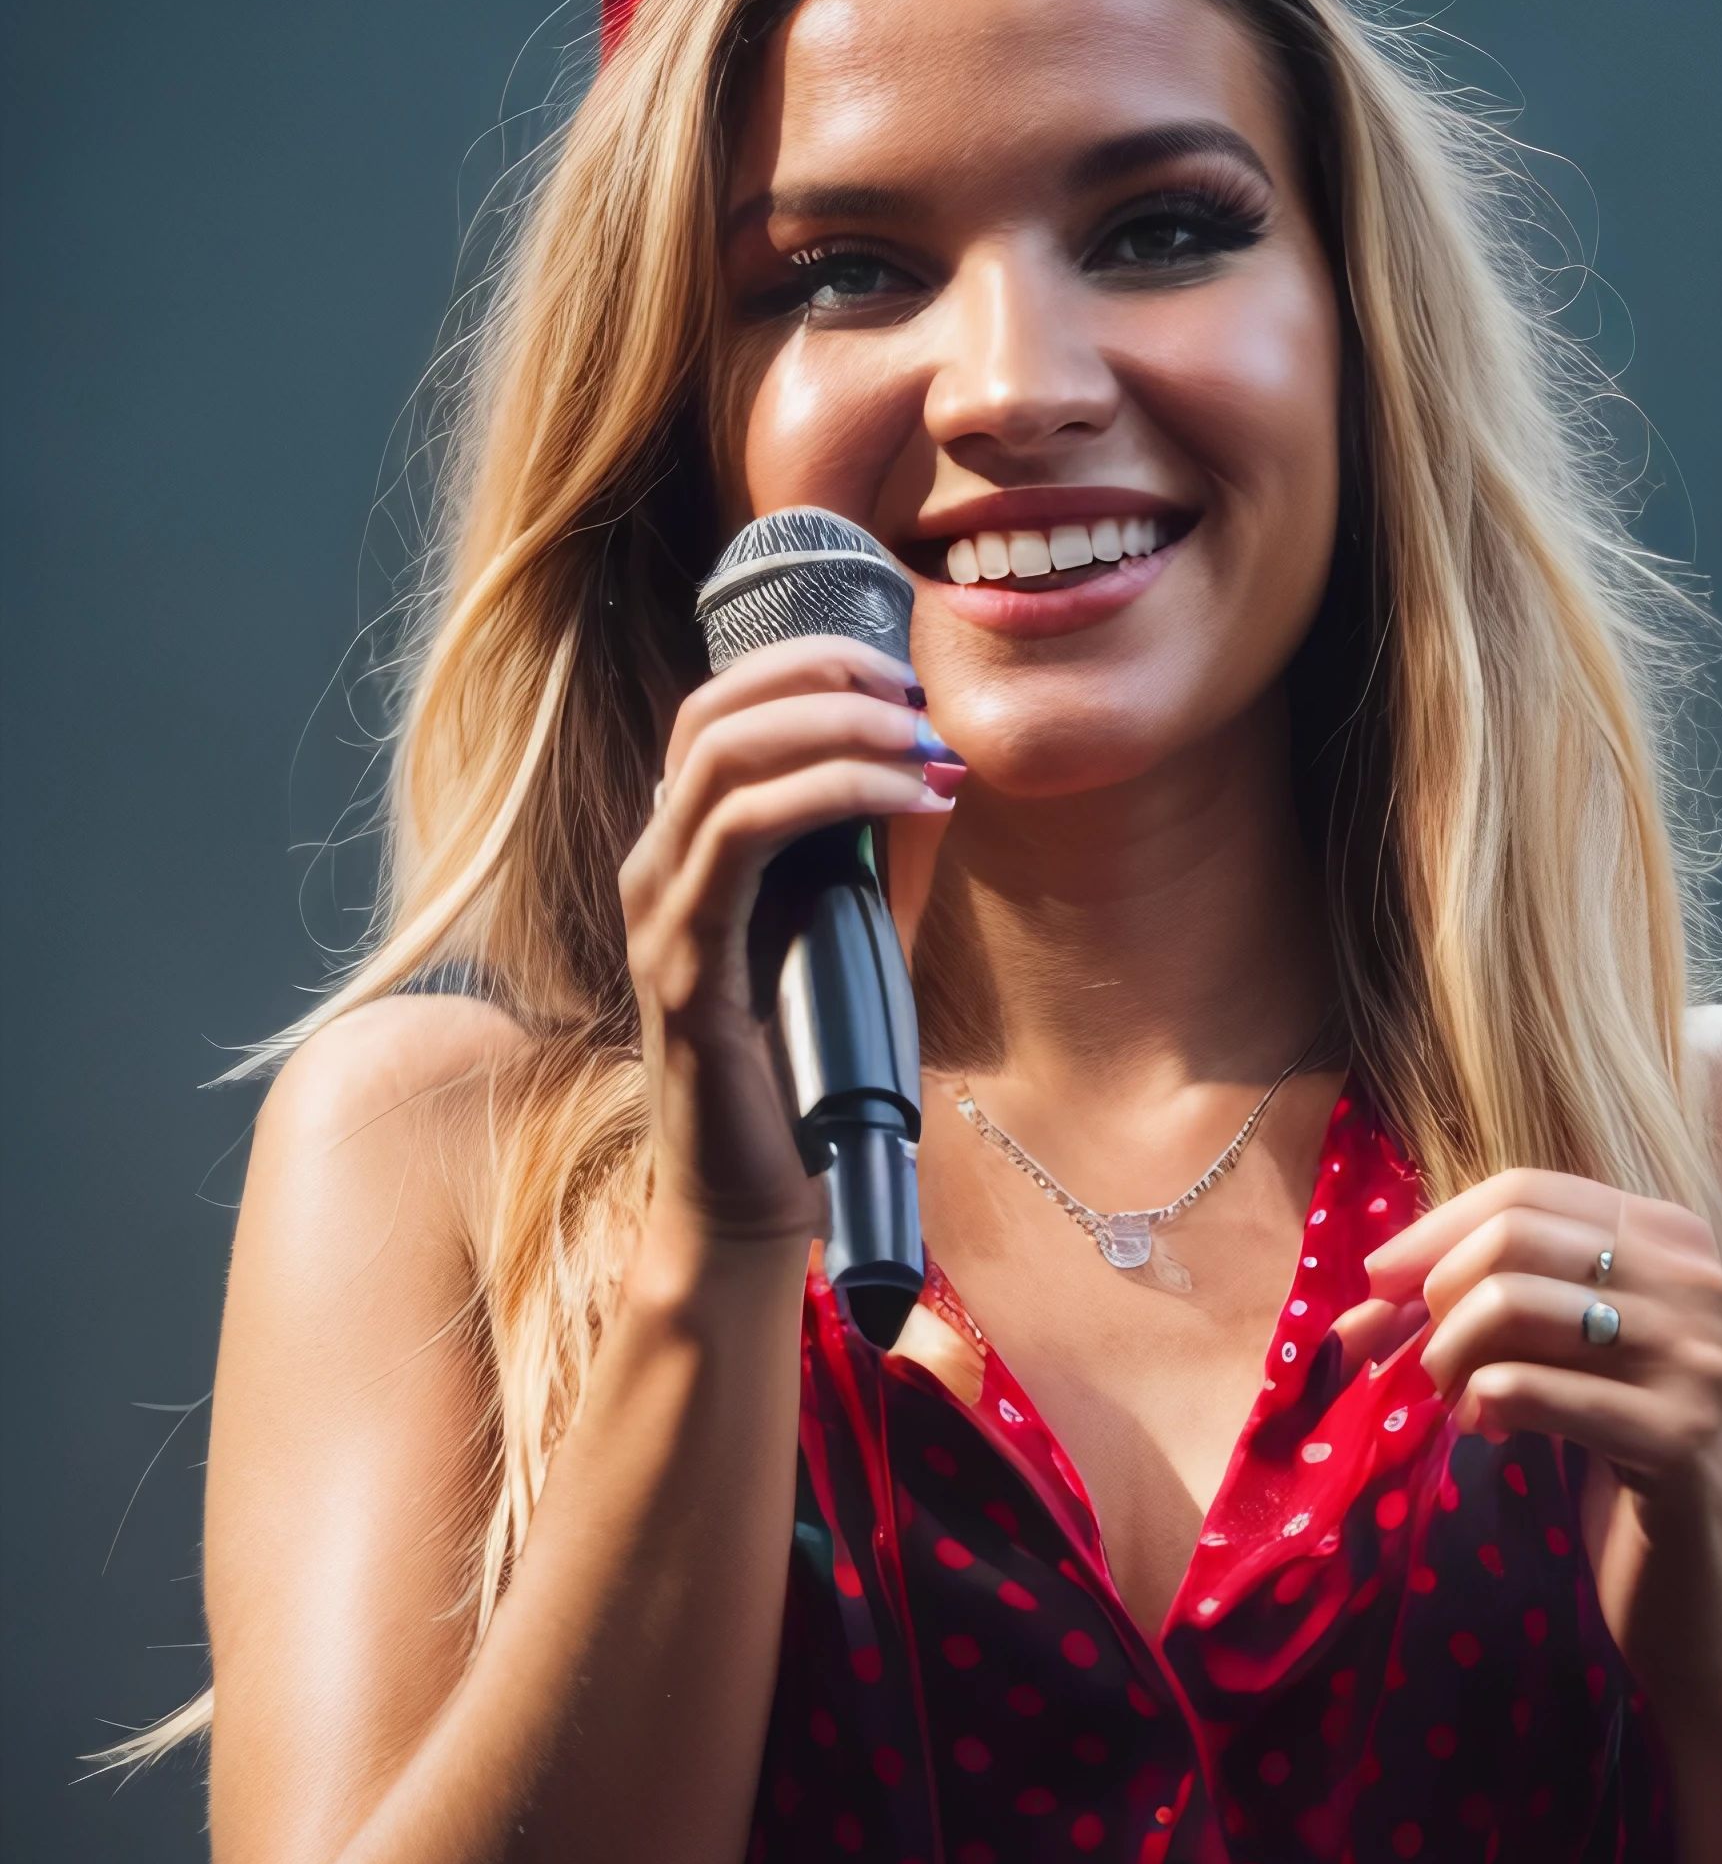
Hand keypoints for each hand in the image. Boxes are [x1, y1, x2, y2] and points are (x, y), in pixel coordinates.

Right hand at [619, 637, 958, 1248]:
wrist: (750, 1198)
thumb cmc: (803, 1067)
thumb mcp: (843, 932)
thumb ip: (862, 853)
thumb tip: (927, 764)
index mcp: (684, 851)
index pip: (722, 709)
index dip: (809, 666)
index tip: (905, 678)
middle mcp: (653, 866)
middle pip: (715, 710)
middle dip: (825, 675)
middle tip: (918, 693)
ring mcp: (657, 913)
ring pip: (725, 758)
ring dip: (839, 726)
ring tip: (923, 740)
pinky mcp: (682, 966)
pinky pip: (745, 837)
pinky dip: (836, 794)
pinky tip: (910, 798)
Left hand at [1339, 1170, 1721, 1722]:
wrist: (1710, 1610)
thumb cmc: (1623, 1469)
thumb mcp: (1572, 1357)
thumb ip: (1501, 1297)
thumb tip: (1373, 1280)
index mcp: (1676, 1240)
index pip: (1527, 1190)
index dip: (1434, 1231)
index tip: (1378, 1285)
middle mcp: (1701, 1281)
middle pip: (1516, 1235)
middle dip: (1435, 1294)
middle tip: (1418, 1361)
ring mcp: (1699, 1359)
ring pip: (1516, 1303)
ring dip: (1451, 1354)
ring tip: (1454, 1401)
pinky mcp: (1681, 1438)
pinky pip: (1533, 1388)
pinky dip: (1484, 1403)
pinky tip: (1486, 1432)